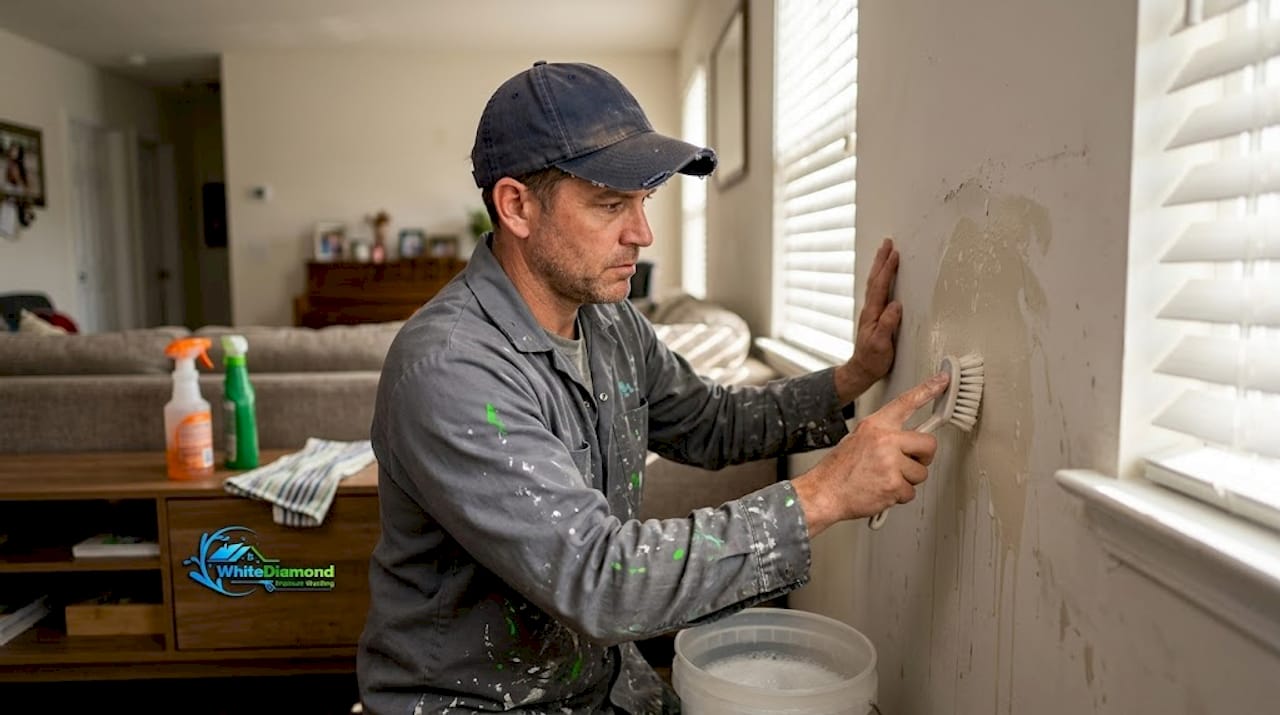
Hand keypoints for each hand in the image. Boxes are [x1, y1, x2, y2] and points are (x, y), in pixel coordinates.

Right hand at [792, 371, 948, 536]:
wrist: (824, 492)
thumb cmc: (839, 469)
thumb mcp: (857, 440)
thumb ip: (883, 436)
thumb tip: (907, 442)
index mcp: (875, 426)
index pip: (906, 402)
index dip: (927, 390)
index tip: (943, 380)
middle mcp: (884, 440)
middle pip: (928, 444)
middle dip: (922, 457)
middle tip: (907, 464)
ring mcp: (890, 463)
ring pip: (921, 472)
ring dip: (907, 480)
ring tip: (884, 480)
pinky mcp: (893, 485)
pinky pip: (910, 492)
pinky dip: (898, 496)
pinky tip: (881, 491)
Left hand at [836, 238, 901, 402]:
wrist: (862, 370)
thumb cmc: (872, 359)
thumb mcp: (881, 344)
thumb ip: (888, 324)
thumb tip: (896, 305)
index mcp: (873, 314)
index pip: (881, 286)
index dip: (887, 269)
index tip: (894, 254)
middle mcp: (870, 310)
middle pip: (875, 280)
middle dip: (881, 260)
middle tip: (887, 243)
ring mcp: (871, 312)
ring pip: (875, 284)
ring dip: (880, 267)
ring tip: (885, 253)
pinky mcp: (875, 317)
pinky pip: (878, 291)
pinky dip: (881, 279)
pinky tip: (883, 277)